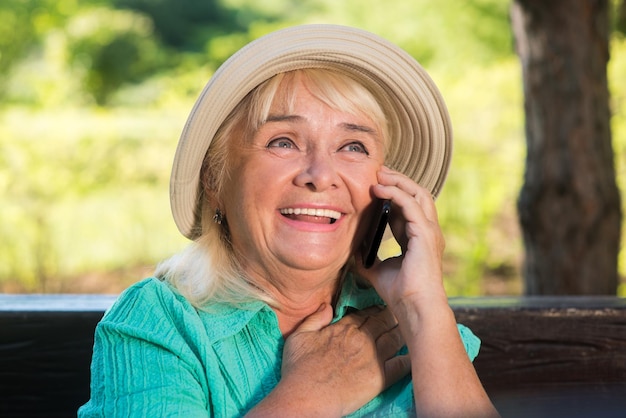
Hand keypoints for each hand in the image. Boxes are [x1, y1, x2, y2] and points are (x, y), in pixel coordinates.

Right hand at [248, 304, 409, 416]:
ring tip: (410, 328)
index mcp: (344, 329)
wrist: (306, 397)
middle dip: (392, 316)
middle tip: (400, 313)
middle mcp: (362, 339)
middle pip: (383, 321)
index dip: (374, 310)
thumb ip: (314, 319)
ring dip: (402, 332)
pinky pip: (401, 364)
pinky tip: (415, 354)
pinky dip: (409, 358)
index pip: (365, 314)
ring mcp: (373, 358)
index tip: (379, 309)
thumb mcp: (299, 336)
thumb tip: (327, 306)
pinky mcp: (380, 378)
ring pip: (395, 338)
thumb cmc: (298, 370)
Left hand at [357, 166, 446, 309]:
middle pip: (417, 195)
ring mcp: (429, 231)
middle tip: (378, 171)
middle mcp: (426, 231)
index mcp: (417, 238)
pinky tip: (380, 189)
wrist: (412, 307)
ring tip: (380, 174)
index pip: (407, 208)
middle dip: (398, 181)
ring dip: (398, 181)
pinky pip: (411, 204)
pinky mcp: (425, 233)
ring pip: (418, 194)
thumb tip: (352, 248)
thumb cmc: (399, 292)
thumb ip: (367, 256)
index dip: (392, 194)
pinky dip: (396, 193)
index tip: (374, 185)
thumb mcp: (376, 269)